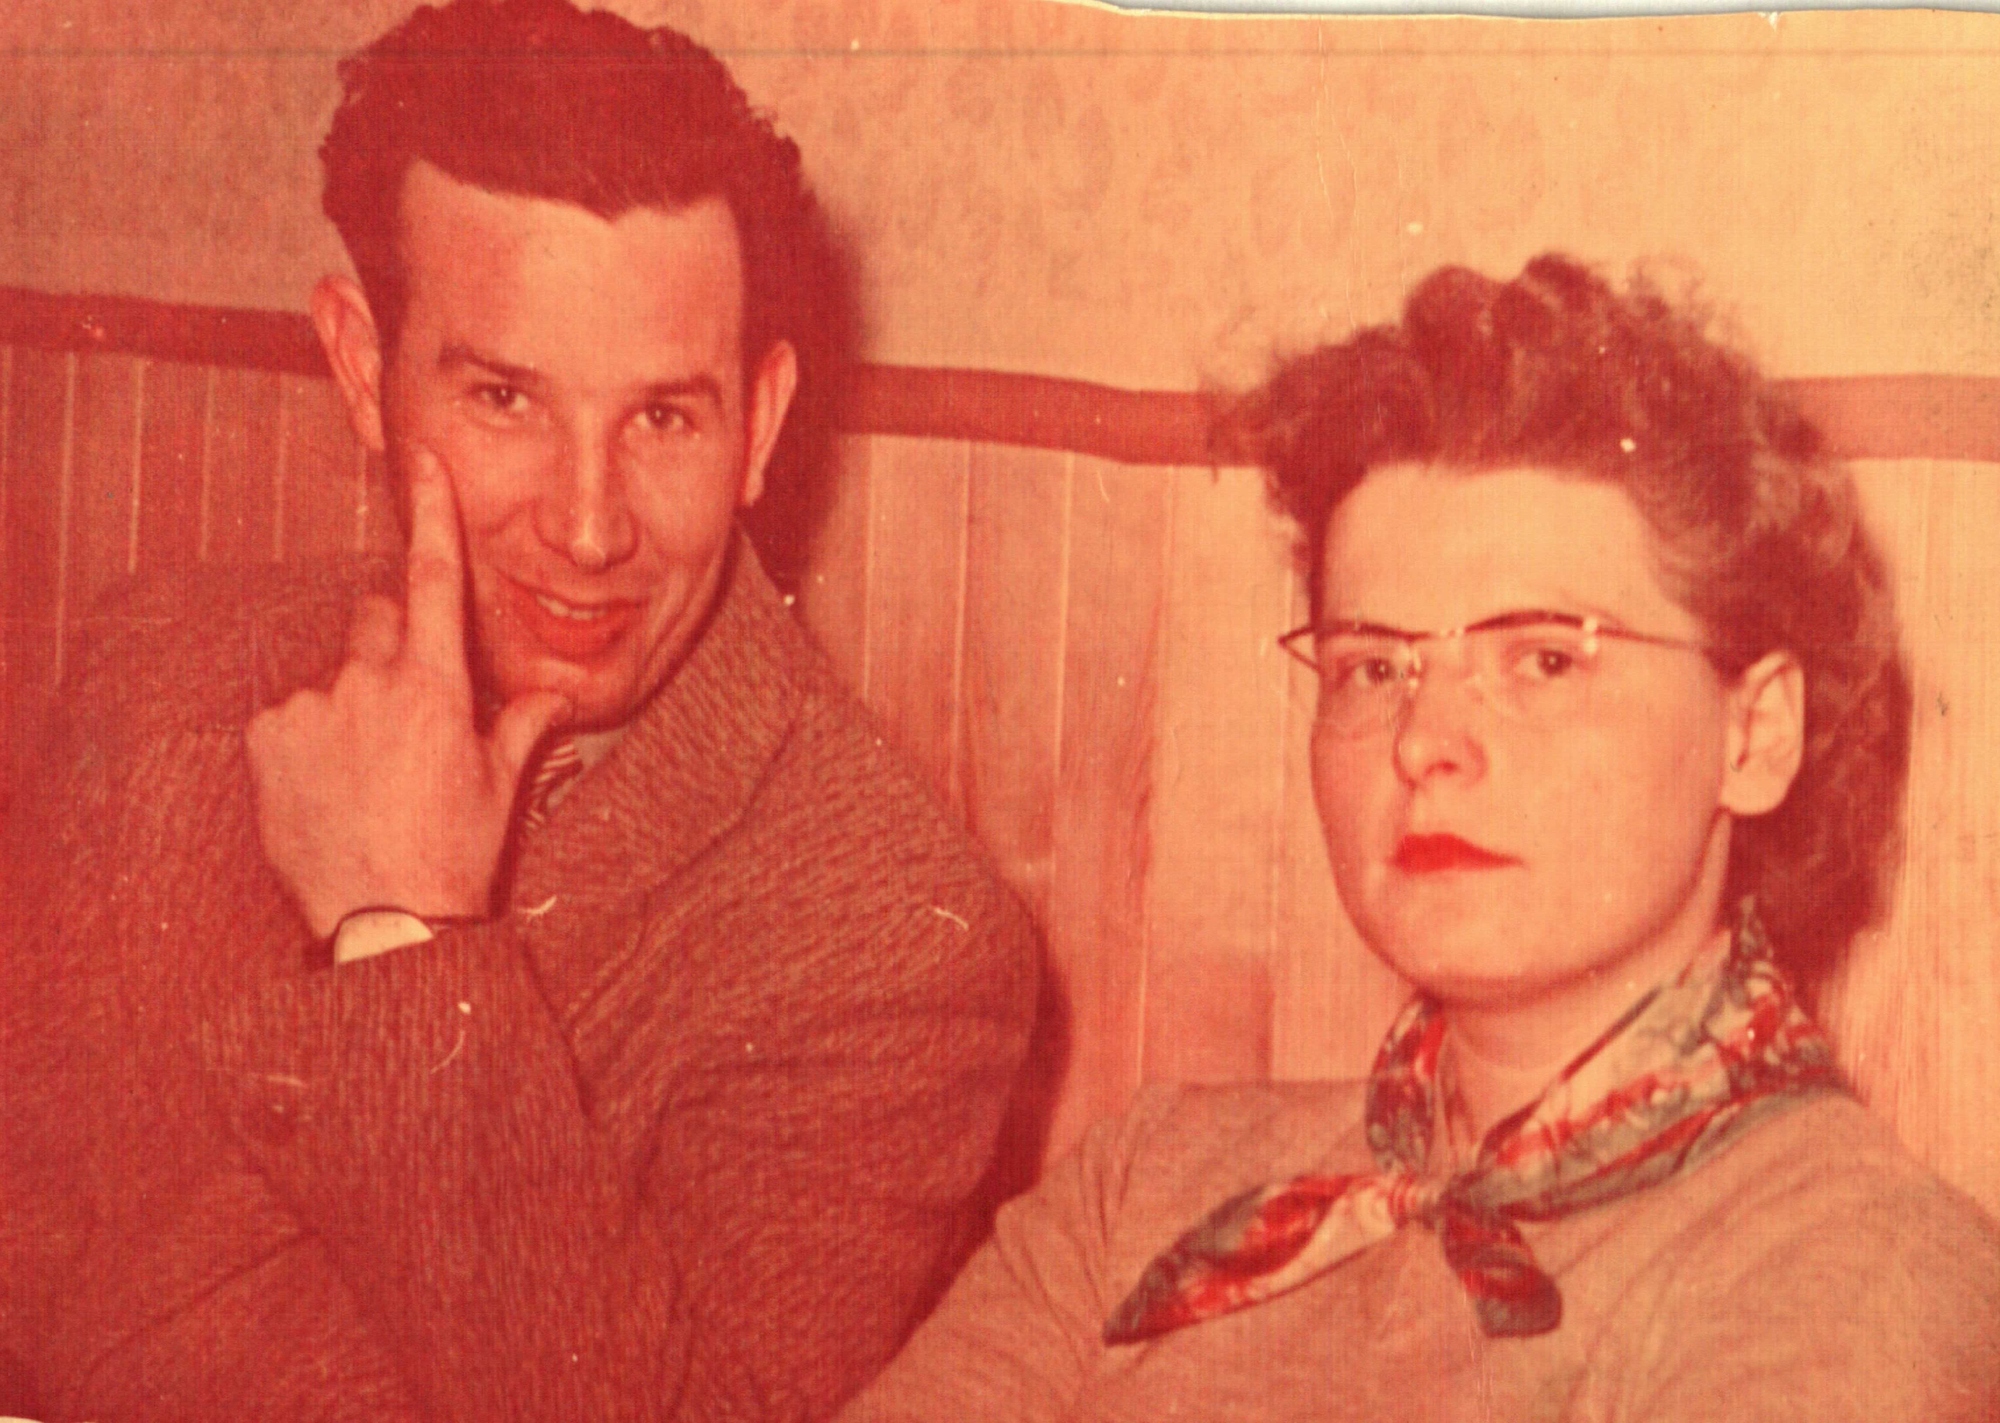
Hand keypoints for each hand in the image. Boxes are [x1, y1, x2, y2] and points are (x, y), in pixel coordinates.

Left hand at [247, 446, 570, 939]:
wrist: (384, 921)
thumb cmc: (453, 853)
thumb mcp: (500, 787)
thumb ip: (523, 725)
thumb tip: (559, 696)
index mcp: (434, 687)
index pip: (436, 580)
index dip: (430, 514)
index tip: (421, 460)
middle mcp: (368, 684)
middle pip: (379, 622)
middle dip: (396, 647)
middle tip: (413, 712)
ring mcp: (311, 710)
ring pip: (336, 678)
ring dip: (351, 705)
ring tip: (369, 774)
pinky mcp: (268, 741)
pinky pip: (291, 717)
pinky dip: (309, 741)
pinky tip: (331, 788)